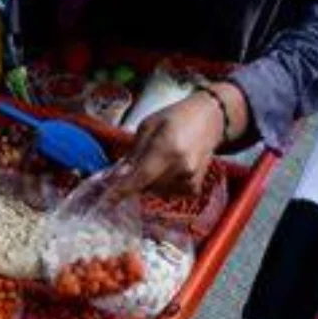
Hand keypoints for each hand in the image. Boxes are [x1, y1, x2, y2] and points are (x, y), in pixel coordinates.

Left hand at [110, 81, 247, 197]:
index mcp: (168, 147)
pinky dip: (162, 185)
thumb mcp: (148, 127)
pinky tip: (169, 168)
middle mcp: (181, 167)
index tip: (107, 200)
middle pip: (145, 186)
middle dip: (135, 179)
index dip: (122, 190)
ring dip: (149, 182)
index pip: (140, 176)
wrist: (209, 119)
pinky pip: (168, 194)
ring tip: (158, 160)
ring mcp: (190, 179)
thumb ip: (133, 153)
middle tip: (137, 163)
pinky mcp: (194, 188)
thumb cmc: (175, 118)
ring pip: (155, 192)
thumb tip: (116, 177)